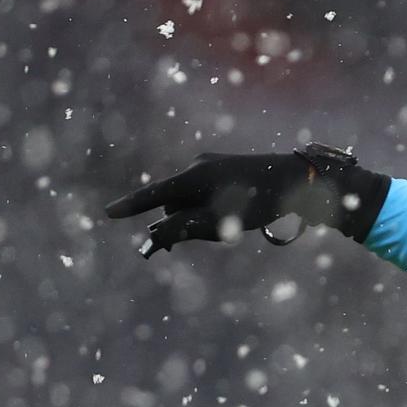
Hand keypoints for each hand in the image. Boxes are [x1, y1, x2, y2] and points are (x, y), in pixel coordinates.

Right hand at [105, 146, 388, 255]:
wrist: (299, 181)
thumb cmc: (259, 202)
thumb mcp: (219, 223)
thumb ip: (183, 231)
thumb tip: (154, 238)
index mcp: (192, 177)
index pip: (154, 195)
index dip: (131, 207)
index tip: (107, 213)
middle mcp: (198, 167)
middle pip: (176, 205)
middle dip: (187, 224)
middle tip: (221, 234)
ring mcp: (212, 168)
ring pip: (194, 203)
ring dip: (205, 220)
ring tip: (238, 224)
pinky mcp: (226, 171)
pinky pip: (209, 198)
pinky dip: (217, 212)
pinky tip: (243, 214)